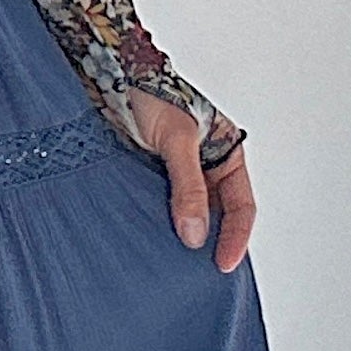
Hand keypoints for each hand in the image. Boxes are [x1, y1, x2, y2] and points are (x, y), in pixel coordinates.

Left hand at [129, 94, 256, 268]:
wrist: (108, 72)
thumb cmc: (150, 92)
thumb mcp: (177, 139)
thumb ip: (187, 186)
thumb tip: (196, 234)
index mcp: (226, 154)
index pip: (242, 207)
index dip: (236, 238)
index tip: (223, 265)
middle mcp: (205, 167)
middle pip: (217, 216)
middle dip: (211, 245)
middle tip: (201, 277)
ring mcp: (176, 176)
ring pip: (187, 217)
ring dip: (182, 239)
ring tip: (174, 268)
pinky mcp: (147, 180)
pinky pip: (157, 210)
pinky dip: (156, 228)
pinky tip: (148, 245)